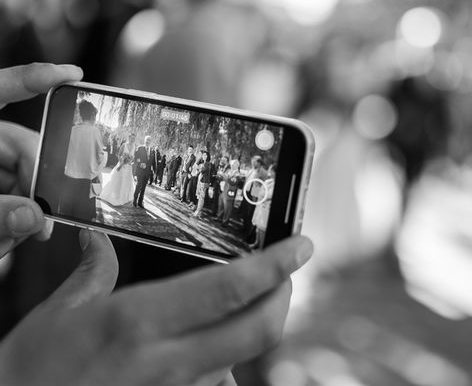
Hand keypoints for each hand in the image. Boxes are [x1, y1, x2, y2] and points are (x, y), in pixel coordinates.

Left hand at [0, 63, 82, 257]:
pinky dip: (7, 213)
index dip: (36, 77)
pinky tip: (3, 238)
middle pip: (18, 145)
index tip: (71, 73)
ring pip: (13, 172)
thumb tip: (33, 218)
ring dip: (19, 207)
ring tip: (11, 240)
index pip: (0, 89)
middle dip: (35, 185)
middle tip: (43, 220)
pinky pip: (3, 187)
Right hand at [0, 231, 312, 385]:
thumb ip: (91, 274)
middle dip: (285, 295)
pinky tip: (207, 349)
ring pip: (243, 358)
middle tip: (288, 273)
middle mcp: (167, 362)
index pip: (231, 289)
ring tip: (248, 305)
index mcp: (138, 322)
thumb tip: (95, 242)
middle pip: (259, 329)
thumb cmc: (28, 374)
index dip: (276, 265)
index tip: (300, 245)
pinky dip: (224, 363)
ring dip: (254, 328)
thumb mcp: (56, 316)